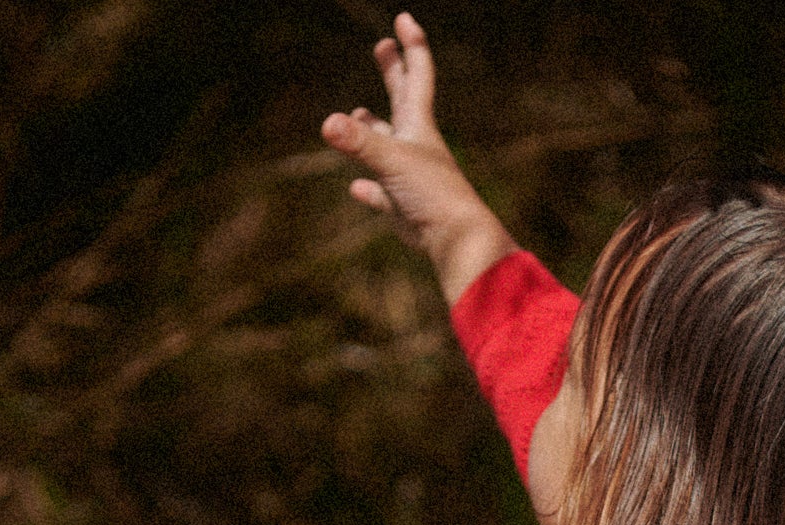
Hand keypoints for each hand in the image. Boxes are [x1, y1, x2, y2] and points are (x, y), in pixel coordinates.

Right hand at [323, 14, 513, 306]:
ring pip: (388, 146)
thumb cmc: (432, 196)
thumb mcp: (392, 161)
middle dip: (392, 71)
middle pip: (402, 99)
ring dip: (373, 130)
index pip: (417, 74)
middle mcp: (416, 145)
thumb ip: (360, 143)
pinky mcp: (404, 208)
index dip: (411, 46)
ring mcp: (410, 176)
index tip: (402, 19)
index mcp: (419, 125)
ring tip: (359, 115)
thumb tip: (328, 124)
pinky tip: (356, 188)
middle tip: (382, 47)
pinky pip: (381, 194)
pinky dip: (368, 189)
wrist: (457, 241)